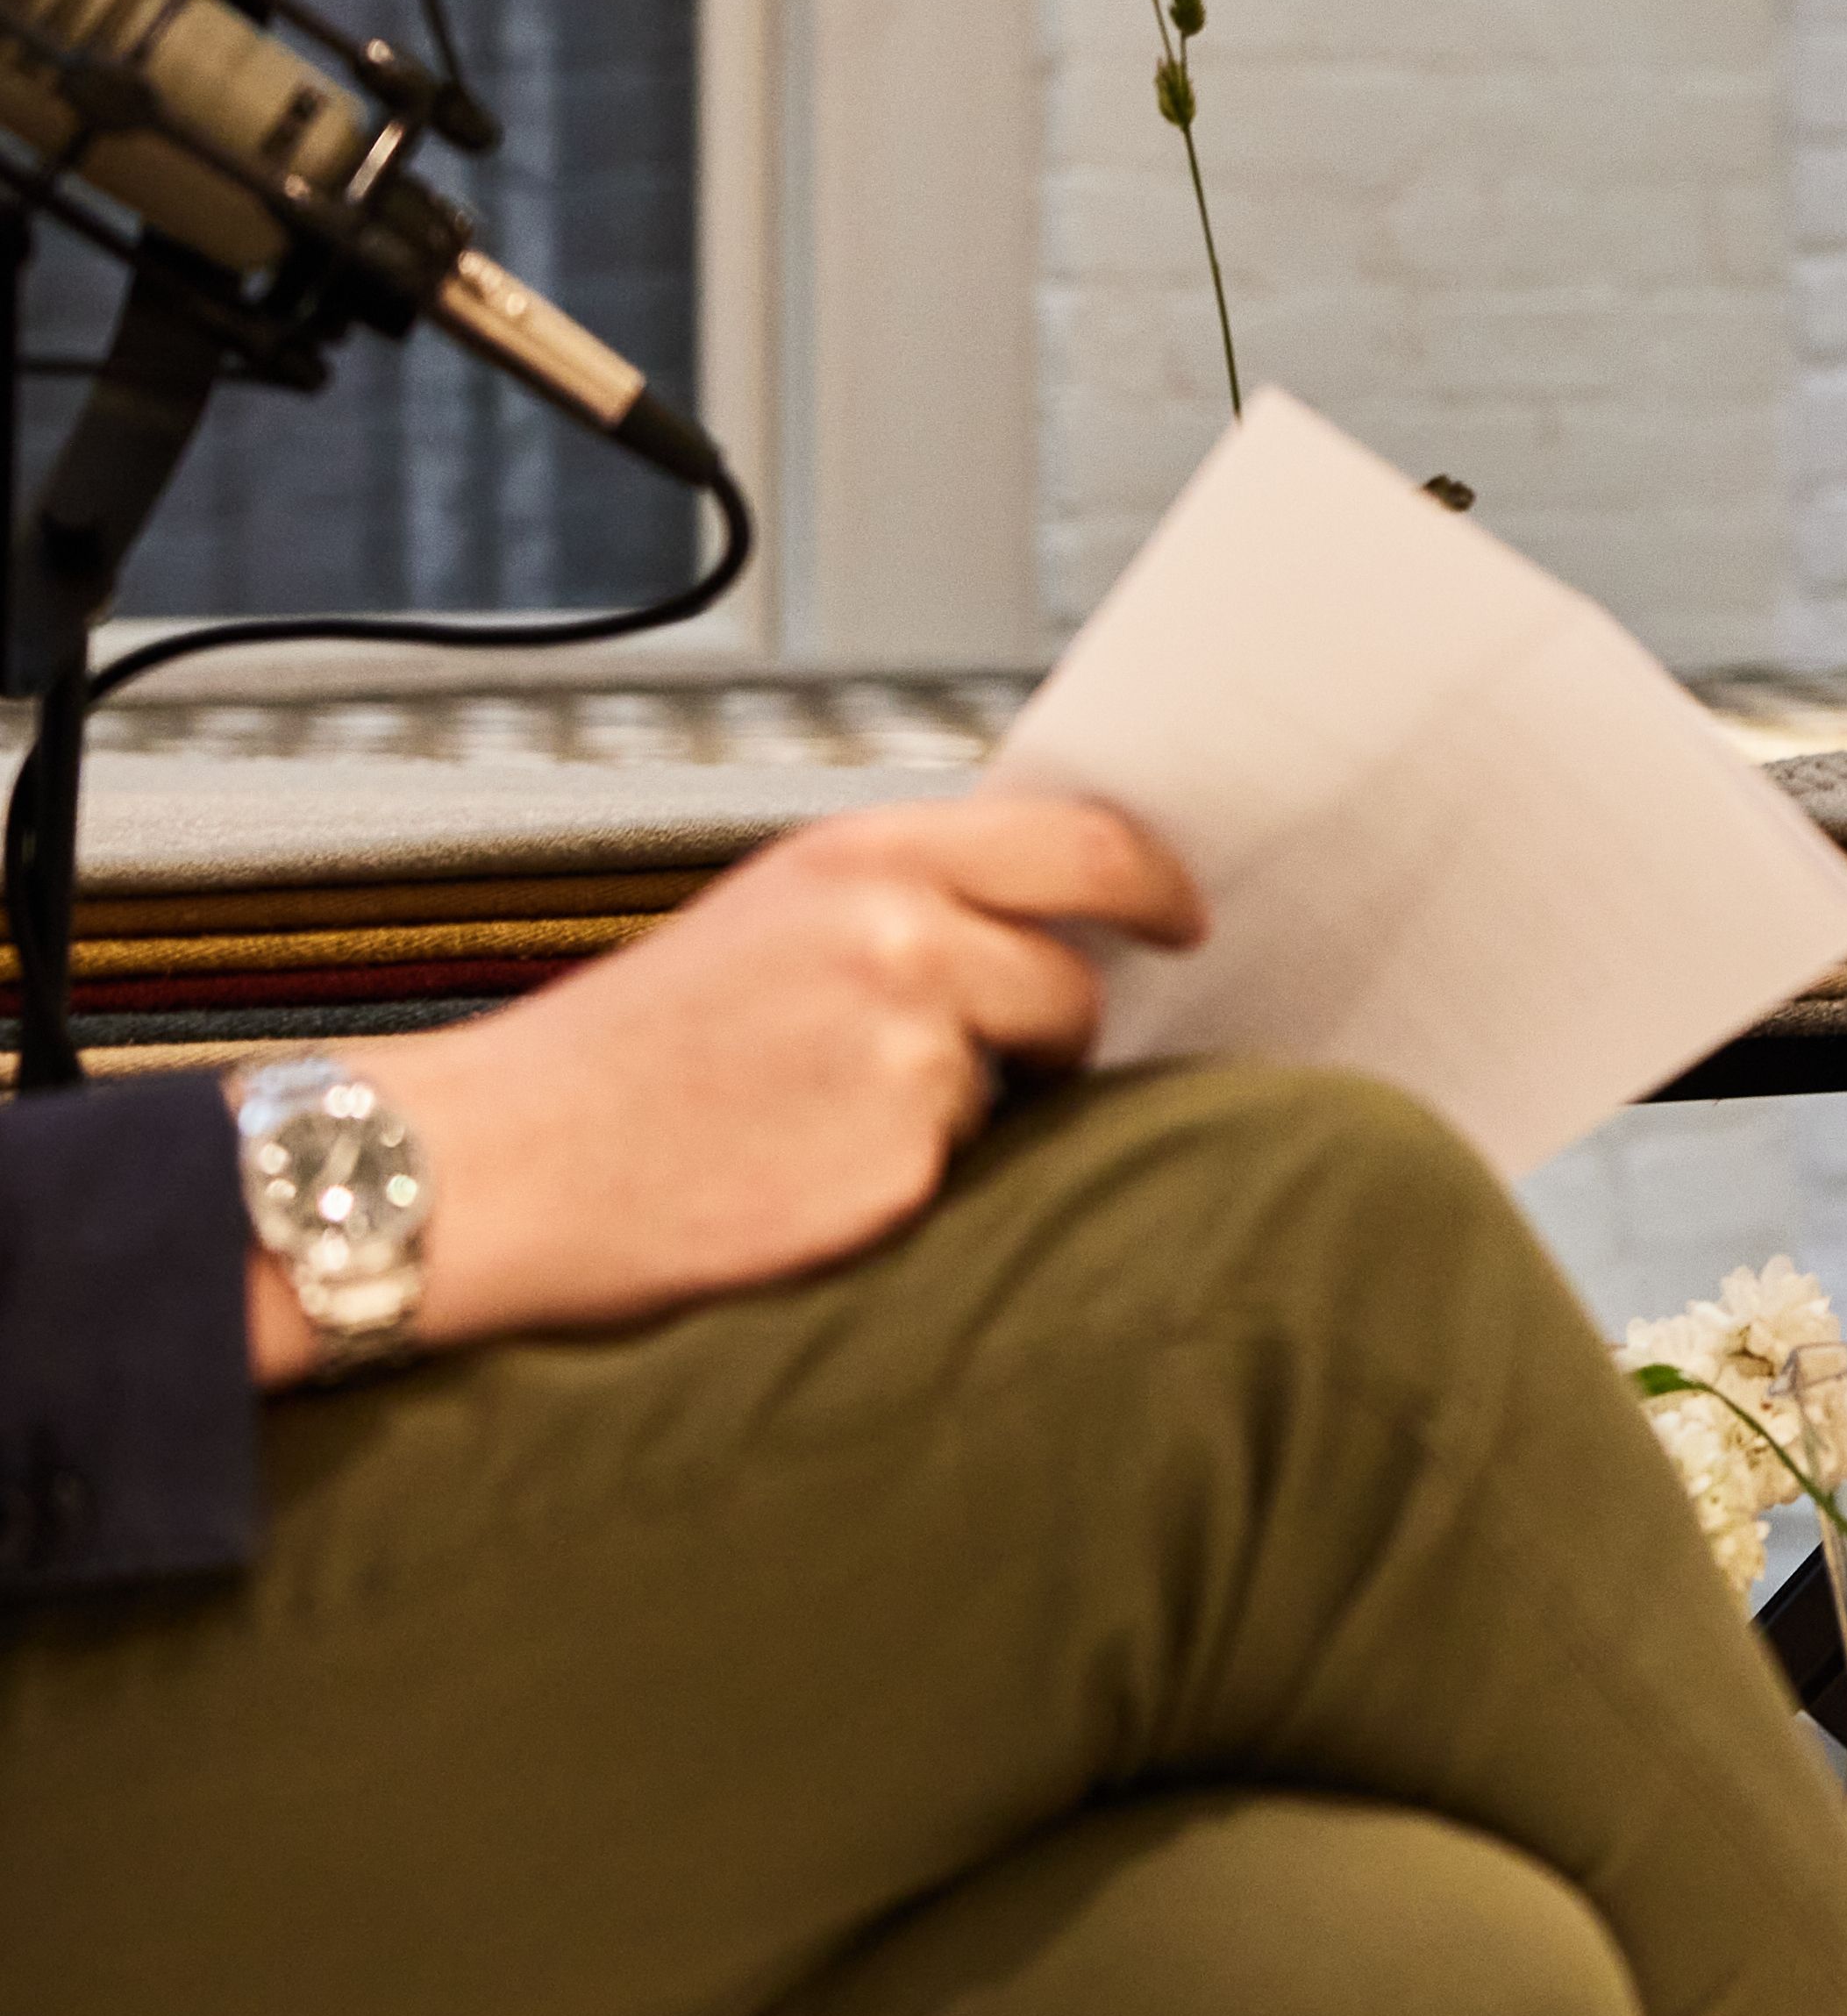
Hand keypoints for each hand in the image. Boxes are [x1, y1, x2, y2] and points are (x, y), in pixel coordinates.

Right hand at [255, 795, 1208, 1384]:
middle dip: (1055, 1020)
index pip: (1084, 842)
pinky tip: (799, 1170)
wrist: (492, 1167)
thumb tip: (1038, 916)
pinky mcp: (901, 1163)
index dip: (1154, 884)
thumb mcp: (764, 921)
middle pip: (1073, 976)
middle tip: (1002, 1052)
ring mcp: (908, 1052)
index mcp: (862, 858)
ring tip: (820, 1112)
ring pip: (1015, 1079)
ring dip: (959, 1102)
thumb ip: (903, 901)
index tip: (1184, 917)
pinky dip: (903, 1174)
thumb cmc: (616, 1058)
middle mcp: (899, 937)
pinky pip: (960, 1167)